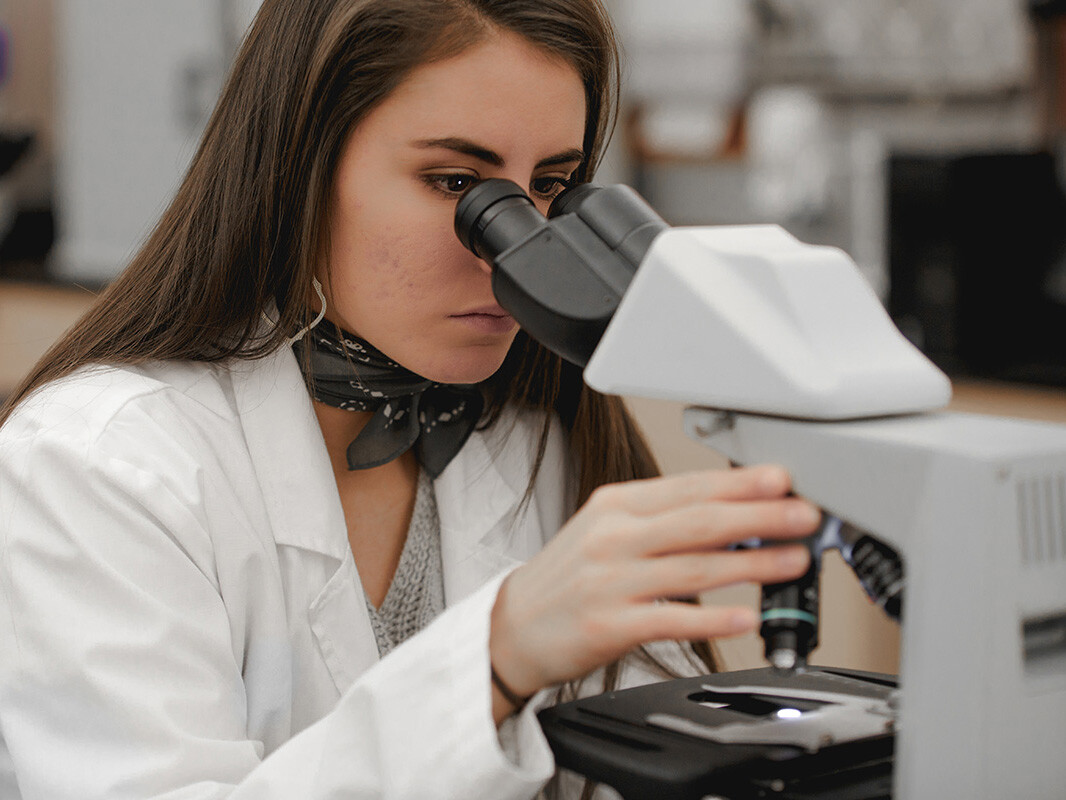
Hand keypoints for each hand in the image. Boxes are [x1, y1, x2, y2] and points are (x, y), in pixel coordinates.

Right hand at [489, 465, 818, 702]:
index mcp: (616, 507)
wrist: (511, 626)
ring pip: (693, 567)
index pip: (688, 487)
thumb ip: (662, 520)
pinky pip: (671, 618)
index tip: (781, 479)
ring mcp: (610, 581)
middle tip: (803, 515)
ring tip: (792, 561)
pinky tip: (744, 616)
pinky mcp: (608, 625)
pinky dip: (713, 617)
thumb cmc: (567, 578)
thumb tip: (732, 514)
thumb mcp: (605, 530)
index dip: (740, 483)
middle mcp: (613, 537)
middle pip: (698, 521)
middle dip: (759, 515)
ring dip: (751, 562)